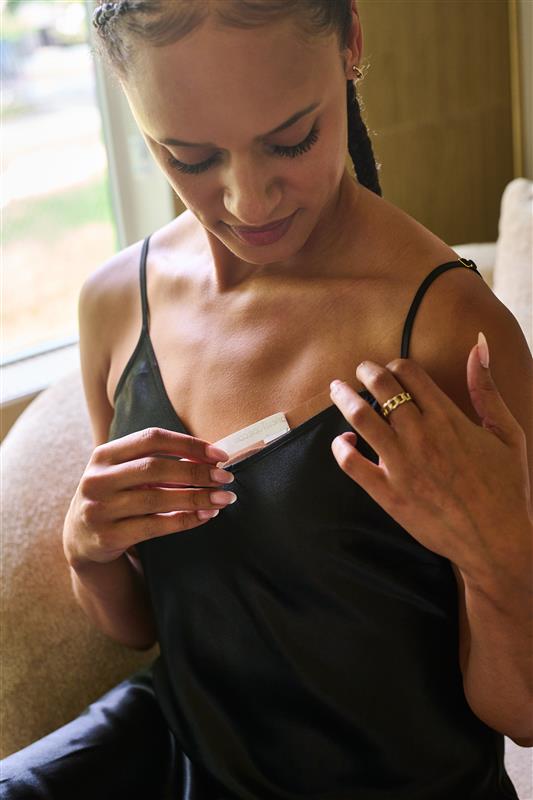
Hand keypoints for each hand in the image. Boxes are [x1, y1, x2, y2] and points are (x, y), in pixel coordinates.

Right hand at [62, 428, 235, 566]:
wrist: (81, 538)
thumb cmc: (116, 496)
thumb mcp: (125, 473)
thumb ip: (158, 462)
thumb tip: (211, 460)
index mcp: (104, 455)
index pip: (151, 438)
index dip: (188, 444)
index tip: (219, 455)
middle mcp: (97, 479)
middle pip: (155, 468)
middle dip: (196, 472)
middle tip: (226, 478)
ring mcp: (99, 509)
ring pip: (157, 499)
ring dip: (196, 498)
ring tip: (223, 498)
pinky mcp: (107, 537)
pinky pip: (154, 526)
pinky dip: (184, 520)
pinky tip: (205, 516)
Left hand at [329, 334, 531, 575]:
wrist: (498, 541)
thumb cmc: (507, 487)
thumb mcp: (507, 432)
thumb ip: (486, 388)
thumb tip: (479, 344)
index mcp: (448, 418)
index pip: (408, 372)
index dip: (394, 364)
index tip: (389, 368)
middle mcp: (421, 436)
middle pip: (381, 387)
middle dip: (364, 371)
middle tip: (358, 371)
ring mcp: (401, 466)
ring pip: (361, 418)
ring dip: (344, 398)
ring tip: (337, 390)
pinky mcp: (388, 494)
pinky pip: (351, 464)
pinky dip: (340, 447)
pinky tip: (342, 440)